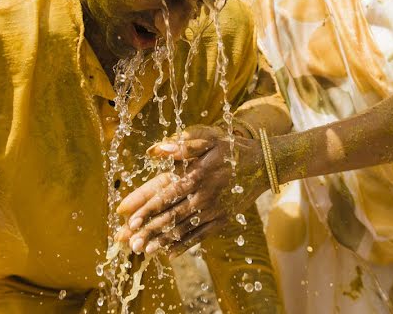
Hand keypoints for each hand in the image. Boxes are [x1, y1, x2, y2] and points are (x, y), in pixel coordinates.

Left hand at [116, 125, 268, 256]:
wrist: (264, 164)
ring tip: (144, 252)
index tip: (128, 219)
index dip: (146, 206)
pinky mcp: (223, 219)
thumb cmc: (232, 148)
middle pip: (170, 215)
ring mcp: (213, 210)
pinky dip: (185, 245)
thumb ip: (182, 145)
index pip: (165, 192)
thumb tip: (154, 150)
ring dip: (162, 240)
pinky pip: (201, 235)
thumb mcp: (209, 138)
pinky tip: (170, 254)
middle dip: (149, 230)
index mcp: (195, 175)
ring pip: (183, 228)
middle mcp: (202, 195)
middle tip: (130, 244)